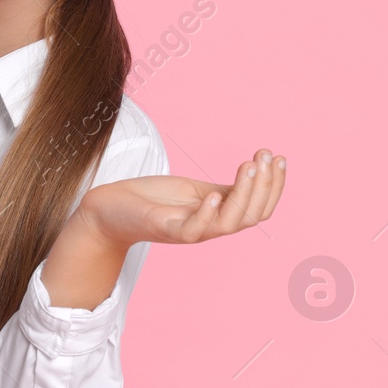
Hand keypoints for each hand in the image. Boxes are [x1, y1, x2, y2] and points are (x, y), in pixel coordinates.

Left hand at [76, 148, 287, 249]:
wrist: (109, 210)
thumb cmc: (153, 200)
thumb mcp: (195, 190)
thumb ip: (224, 189)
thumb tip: (255, 175)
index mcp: (219, 217)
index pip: (259, 208)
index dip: (273, 185)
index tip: (277, 156)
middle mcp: (209, 228)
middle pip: (251, 215)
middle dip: (264, 185)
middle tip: (264, 156)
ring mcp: (188, 231)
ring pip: (229, 223)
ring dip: (243, 194)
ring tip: (247, 165)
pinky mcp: (165, 230)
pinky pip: (193, 230)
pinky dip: (206, 214)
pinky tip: (214, 194)